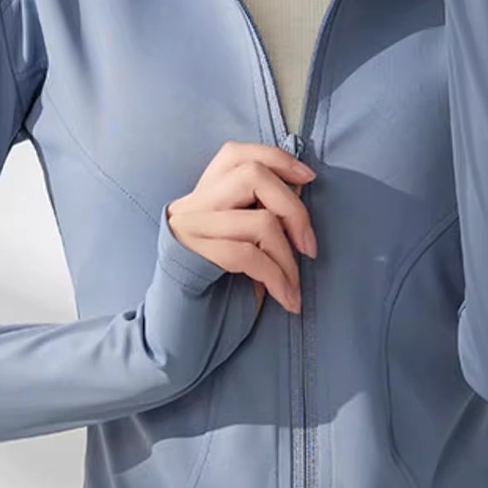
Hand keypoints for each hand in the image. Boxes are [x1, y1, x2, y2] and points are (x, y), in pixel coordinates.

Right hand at [165, 141, 317, 315]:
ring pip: (259, 220)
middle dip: (294, 210)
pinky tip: (288, 299)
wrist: (177, 334)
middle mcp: (191, 205)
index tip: (309, 178)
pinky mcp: (191, 258)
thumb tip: (299, 188)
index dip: (277, 158)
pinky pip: (249, 257)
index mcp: (202, 196)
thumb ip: (260, 213)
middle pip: (253, 176)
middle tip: (309, 247)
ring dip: (288, 259)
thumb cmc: (217, 291)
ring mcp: (188, 229)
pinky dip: (278, 278)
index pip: (236, 153)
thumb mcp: (242, 244)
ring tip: (294, 286)